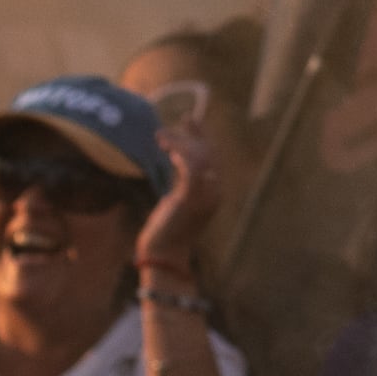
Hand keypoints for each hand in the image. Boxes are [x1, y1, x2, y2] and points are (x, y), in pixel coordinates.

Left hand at [133, 128, 216, 284]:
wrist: (163, 254)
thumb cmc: (166, 232)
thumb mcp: (177, 203)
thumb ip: (182, 185)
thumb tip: (175, 164)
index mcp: (214, 193)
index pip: (213, 158)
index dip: (202, 137)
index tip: (190, 121)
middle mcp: (215, 193)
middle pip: (209, 154)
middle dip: (192, 135)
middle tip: (171, 126)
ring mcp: (205, 197)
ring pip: (200, 158)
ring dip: (180, 143)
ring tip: (161, 138)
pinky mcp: (191, 199)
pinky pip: (191, 168)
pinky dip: (180, 154)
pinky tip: (166, 150)